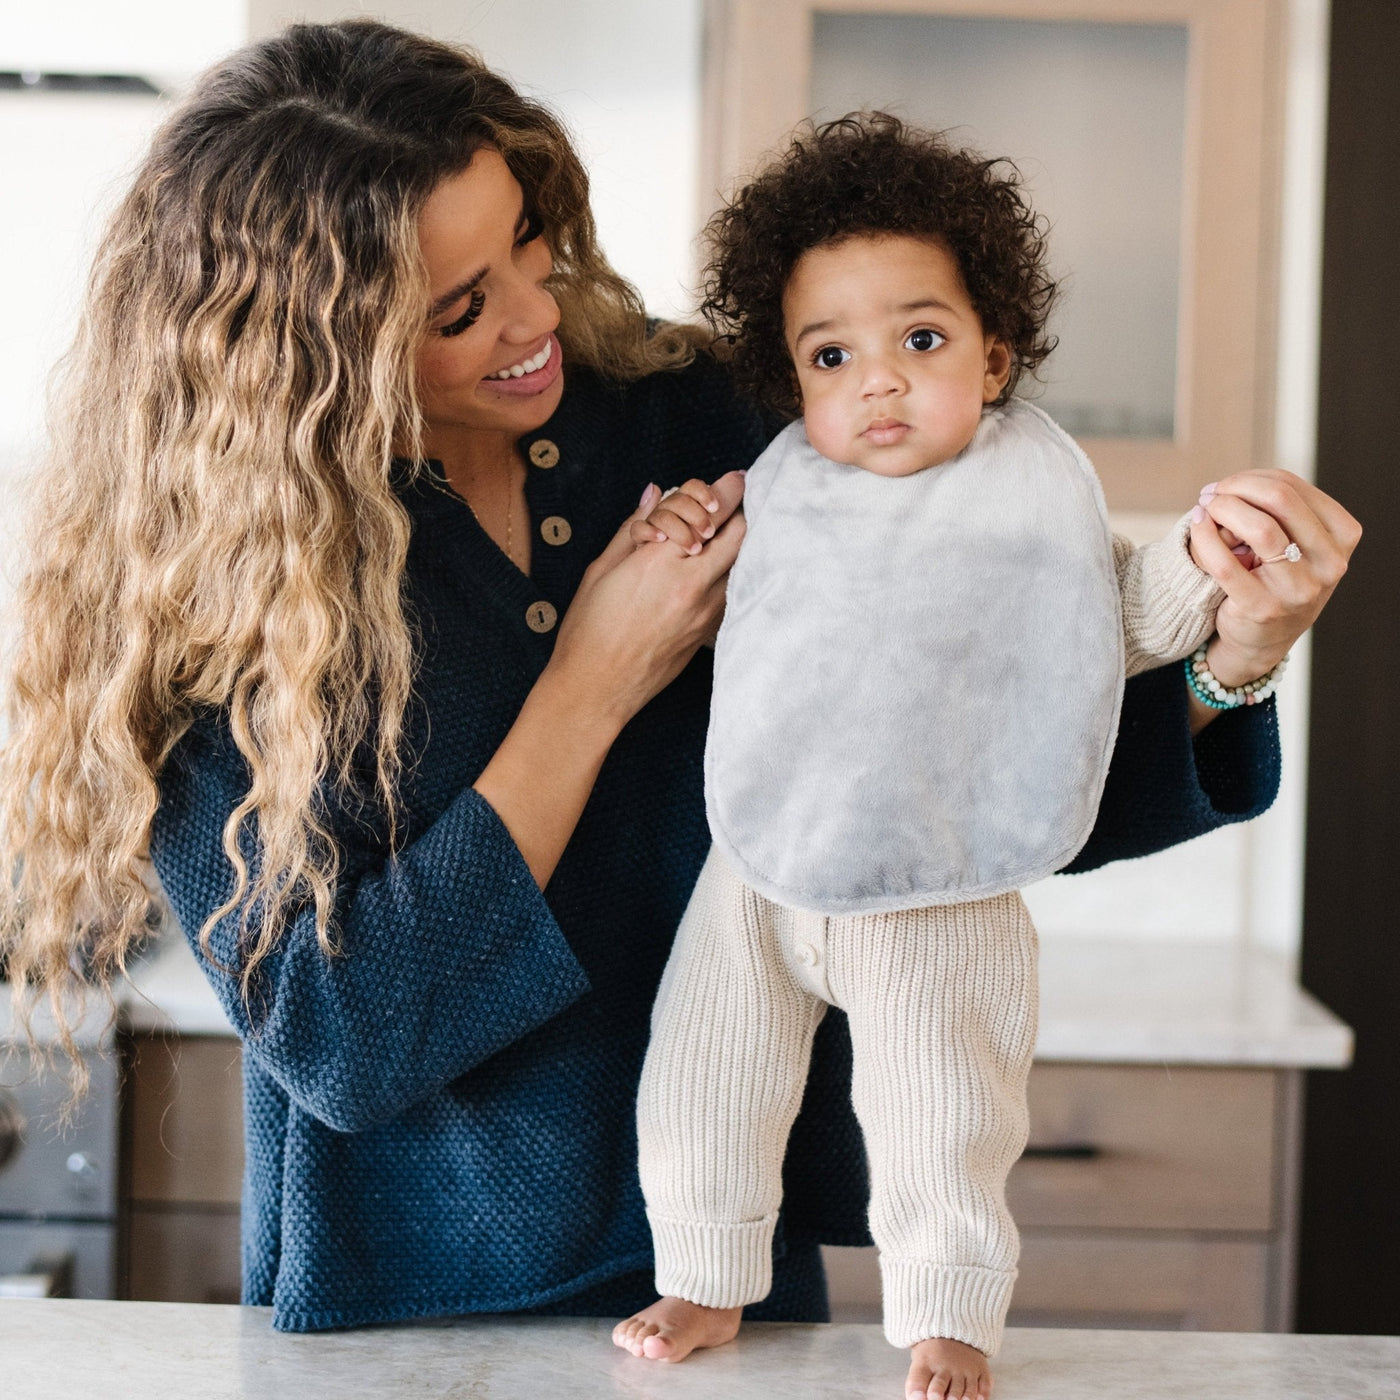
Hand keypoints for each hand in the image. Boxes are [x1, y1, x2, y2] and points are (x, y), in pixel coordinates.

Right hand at [545, 471, 747, 730]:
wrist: (597, 689)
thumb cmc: (588, 630)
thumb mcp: (601, 570)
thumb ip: (632, 528)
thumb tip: (653, 493)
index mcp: (659, 560)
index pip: (710, 511)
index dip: (727, 489)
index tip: (733, 479)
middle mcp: (691, 584)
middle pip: (740, 533)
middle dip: (740, 511)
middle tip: (735, 500)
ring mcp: (706, 612)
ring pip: (742, 563)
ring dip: (737, 544)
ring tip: (724, 534)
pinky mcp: (710, 633)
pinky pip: (732, 592)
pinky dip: (730, 574)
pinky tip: (714, 571)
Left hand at [1188, 469, 1360, 686]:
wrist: (1260, 639)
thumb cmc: (1274, 580)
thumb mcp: (1293, 543)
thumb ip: (1278, 511)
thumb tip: (1233, 484)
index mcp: (1342, 536)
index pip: (1293, 487)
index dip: (1253, 478)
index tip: (1227, 485)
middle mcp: (1330, 563)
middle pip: (1281, 499)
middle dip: (1237, 488)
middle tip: (1212, 493)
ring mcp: (1300, 589)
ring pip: (1261, 527)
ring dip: (1223, 508)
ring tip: (1204, 508)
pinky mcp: (1263, 608)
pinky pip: (1227, 563)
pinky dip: (1205, 537)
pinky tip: (1196, 528)